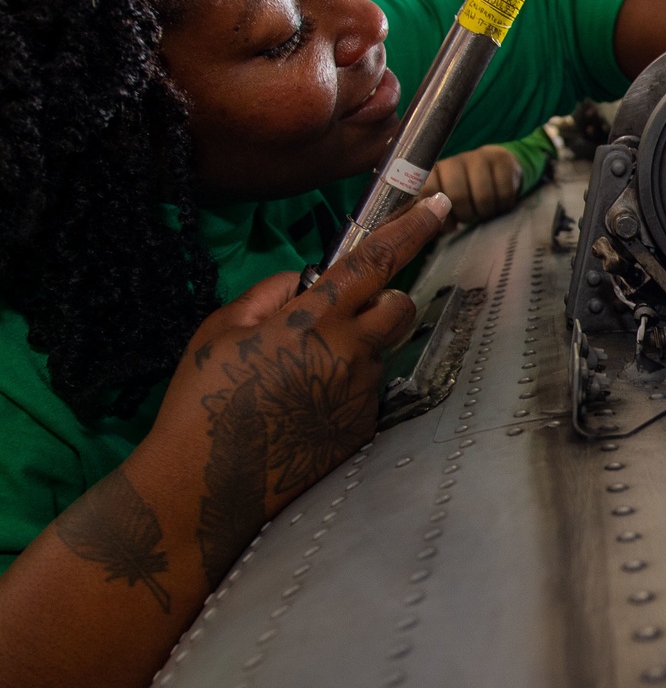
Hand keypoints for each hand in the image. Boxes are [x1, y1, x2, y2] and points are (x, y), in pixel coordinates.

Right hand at [148, 194, 450, 586]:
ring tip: (303, 374)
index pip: (376, 260)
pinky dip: (344, 388)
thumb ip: (269, 293)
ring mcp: (360, 395)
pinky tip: (301, 409)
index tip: (439, 202)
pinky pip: (366, 391)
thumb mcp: (219, 330)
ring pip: (381, 350)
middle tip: (341, 315)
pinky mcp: (362, 429)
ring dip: (358, 347)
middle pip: (400, 305)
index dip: (411, 227)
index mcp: (313, 319)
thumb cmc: (203, 402)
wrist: (207, 485)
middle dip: (382, 299)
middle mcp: (349, 354)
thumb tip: (302, 281)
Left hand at [422, 145, 522, 224]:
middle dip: (465, 215)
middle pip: (457, 196)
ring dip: (485, 212)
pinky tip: (500, 205)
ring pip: (483, 196)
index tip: (450, 225)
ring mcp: (477, 157)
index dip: (438, 214)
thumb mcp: (443, 210)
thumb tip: (431, 221)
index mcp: (433, 174)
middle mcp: (452, 161)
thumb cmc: (464, 201)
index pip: (427, 190)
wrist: (496, 177)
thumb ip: (430, 217)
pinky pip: (504, 192)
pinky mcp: (500, 158)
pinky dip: (503, 205)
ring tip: (483, 212)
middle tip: (469, 218)